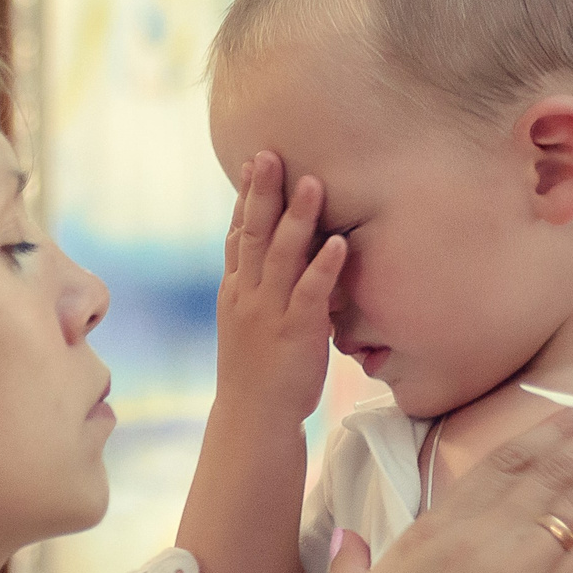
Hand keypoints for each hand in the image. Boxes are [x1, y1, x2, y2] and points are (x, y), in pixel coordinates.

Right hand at [214, 151, 344, 425]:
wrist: (254, 419)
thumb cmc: (258, 372)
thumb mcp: (249, 323)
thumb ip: (260, 288)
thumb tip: (279, 258)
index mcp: (236, 291)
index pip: (237, 235)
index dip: (244, 197)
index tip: (253, 161)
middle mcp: (248, 295)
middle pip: (252, 234)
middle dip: (262, 192)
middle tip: (270, 154)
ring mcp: (269, 313)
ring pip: (280, 256)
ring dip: (297, 218)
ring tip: (314, 183)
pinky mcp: (296, 333)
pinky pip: (310, 294)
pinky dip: (323, 266)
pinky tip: (337, 242)